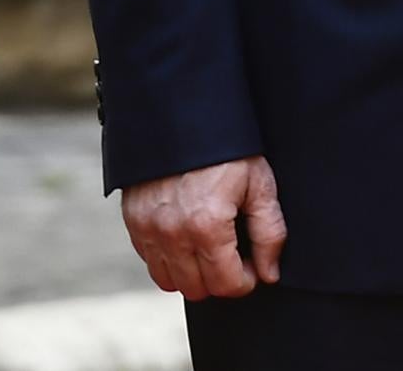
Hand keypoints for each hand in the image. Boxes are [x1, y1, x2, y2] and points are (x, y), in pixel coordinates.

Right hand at [121, 156, 284, 299]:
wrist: (183, 112)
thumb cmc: (227, 147)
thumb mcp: (259, 183)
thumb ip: (269, 233)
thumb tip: (269, 273)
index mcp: (206, 225)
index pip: (227, 285)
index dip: (246, 280)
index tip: (252, 262)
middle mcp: (172, 232)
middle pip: (197, 289)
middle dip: (220, 278)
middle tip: (232, 253)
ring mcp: (147, 227)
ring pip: (169, 281)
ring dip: (191, 273)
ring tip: (208, 246)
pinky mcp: (133, 219)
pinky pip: (150, 260)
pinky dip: (168, 257)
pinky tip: (186, 234)